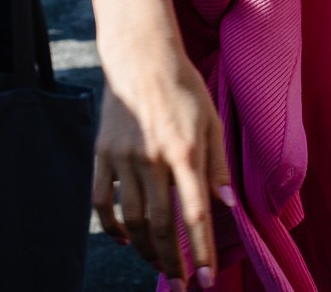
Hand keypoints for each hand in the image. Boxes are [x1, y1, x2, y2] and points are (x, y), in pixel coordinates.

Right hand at [94, 47, 230, 280]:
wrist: (141, 61)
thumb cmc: (184, 90)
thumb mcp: (212, 122)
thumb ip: (218, 166)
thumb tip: (229, 206)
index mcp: (184, 151)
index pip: (195, 212)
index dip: (200, 249)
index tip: (205, 278)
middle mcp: (152, 159)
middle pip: (160, 225)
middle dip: (171, 261)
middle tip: (181, 284)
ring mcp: (122, 160)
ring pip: (131, 220)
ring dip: (146, 249)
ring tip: (160, 264)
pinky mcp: (101, 157)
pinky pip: (101, 204)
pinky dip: (113, 228)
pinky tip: (127, 240)